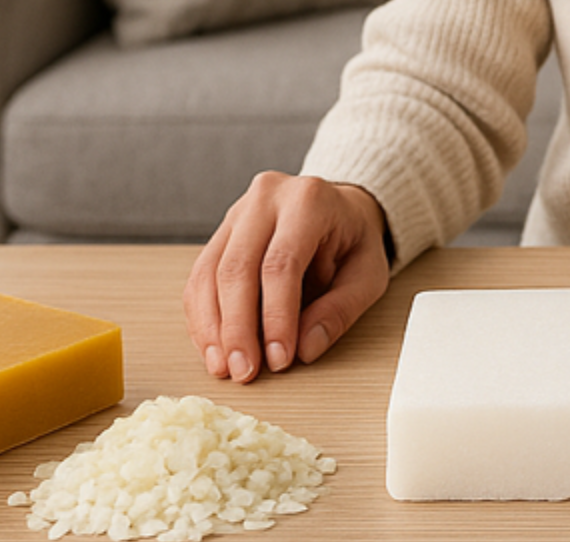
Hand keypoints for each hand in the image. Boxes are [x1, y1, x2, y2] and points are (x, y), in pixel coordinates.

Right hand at [184, 172, 390, 383]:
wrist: (341, 208)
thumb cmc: (355, 239)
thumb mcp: (369, 273)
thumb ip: (341, 310)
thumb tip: (305, 349)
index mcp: (309, 200)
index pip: (281, 264)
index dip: (276, 316)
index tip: (278, 358)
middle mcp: (266, 198)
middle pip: (237, 268)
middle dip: (237, 328)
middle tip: (244, 371)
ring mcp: (237, 213)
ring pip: (209, 274)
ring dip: (212, 328)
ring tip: (224, 367)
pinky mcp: (220, 234)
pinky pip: (199, 277)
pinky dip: (203, 318)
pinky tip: (213, 348)